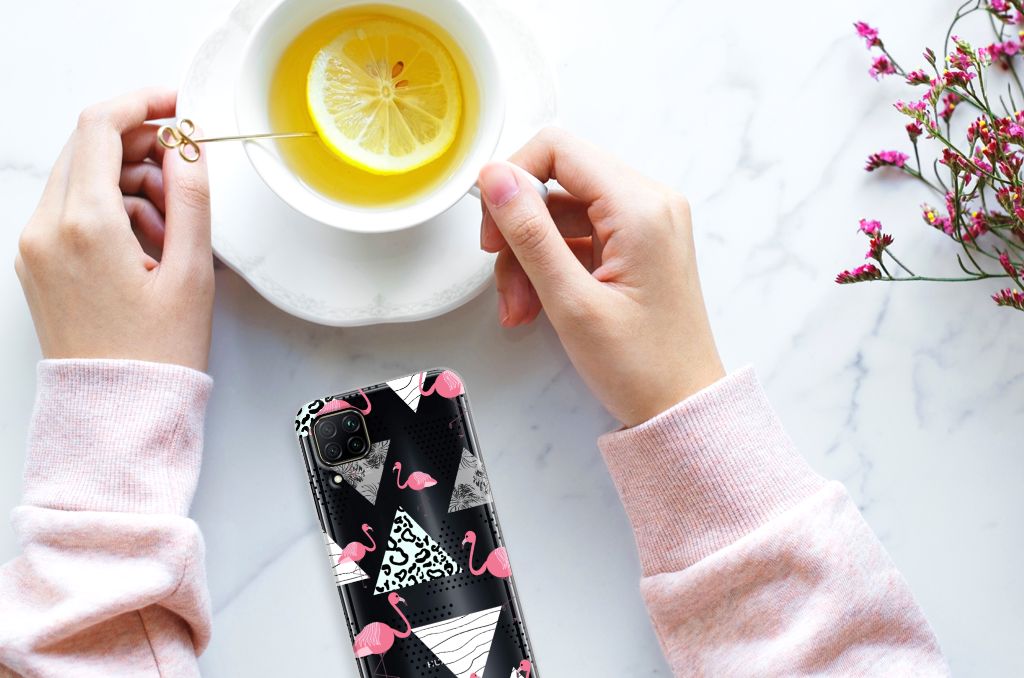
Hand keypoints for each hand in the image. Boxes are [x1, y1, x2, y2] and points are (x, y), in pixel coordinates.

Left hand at [15, 88, 213, 371]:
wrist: (117, 412)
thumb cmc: (156, 354)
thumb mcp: (191, 272)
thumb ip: (192, 198)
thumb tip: (188, 147)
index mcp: (85, 225)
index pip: (101, 127)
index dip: (143, 103)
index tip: (177, 105)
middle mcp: (47, 229)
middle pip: (88, 147)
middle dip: (141, 147)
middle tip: (185, 173)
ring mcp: (35, 246)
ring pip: (81, 178)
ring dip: (129, 182)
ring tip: (173, 228)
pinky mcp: (37, 263)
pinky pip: (72, 210)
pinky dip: (110, 209)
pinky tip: (147, 244)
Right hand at [478, 128, 723, 426]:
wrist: (682, 408)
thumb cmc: (641, 366)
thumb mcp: (571, 301)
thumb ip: (529, 233)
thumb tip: (495, 177)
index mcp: (640, 207)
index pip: (558, 149)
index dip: (513, 179)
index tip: (492, 227)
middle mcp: (649, 203)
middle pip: (557, 182)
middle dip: (519, 230)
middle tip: (503, 279)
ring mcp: (645, 224)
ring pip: (561, 214)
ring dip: (529, 257)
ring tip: (520, 309)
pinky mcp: (637, 246)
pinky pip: (578, 237)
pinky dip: (550, 267)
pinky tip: (537, 306)